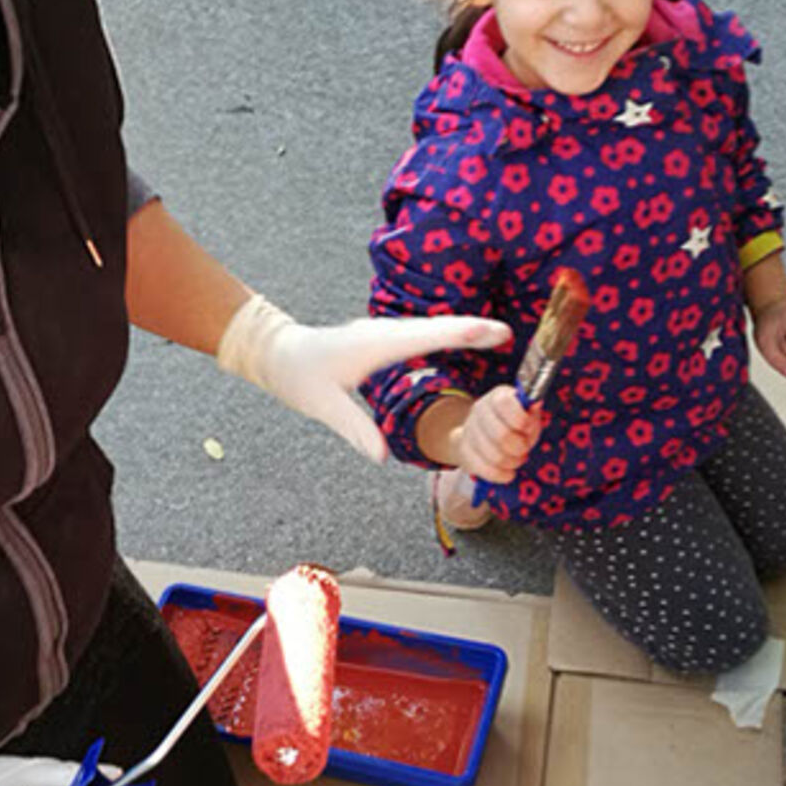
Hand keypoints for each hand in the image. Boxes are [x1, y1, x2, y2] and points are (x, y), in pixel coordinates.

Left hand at [217, 293, 511, 460]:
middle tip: (507, 333)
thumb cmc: (299, 377)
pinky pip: (419, 334)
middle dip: (471, 329)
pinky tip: (459, 340)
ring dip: (460, 330)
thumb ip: (355, 429)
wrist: (278, 354)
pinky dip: (443, 335)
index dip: (461, 334)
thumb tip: (382, 457)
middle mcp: (382, 333)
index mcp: (373, 346)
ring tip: (494, 335)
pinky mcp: (381, 340)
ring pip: (428, 328)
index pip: (425, 337)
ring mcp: (382, 334)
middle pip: (435, 328)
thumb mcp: (324, 406)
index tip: (494, 332)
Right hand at [453, 384, 543, 483]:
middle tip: (524, 448)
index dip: (519, 418)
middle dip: (519, 446)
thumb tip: (534, 403)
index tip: (527, 428)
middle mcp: (479, 411)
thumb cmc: (513, 423)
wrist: (484, 433)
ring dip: (513, 462)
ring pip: (495, 456)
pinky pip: (485, 470)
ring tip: (518, 458)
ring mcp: (469, 432)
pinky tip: (508, 472)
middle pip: (501, 435)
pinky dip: (502, 474)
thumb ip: (531, 413)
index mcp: (497, 397)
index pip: (504, 403)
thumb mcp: (527, 415)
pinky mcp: (464, 453)